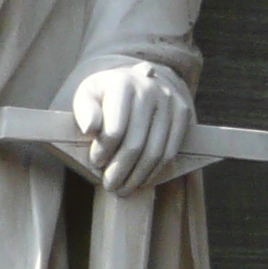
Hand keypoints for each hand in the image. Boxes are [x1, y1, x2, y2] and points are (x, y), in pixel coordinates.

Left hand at [71, 62, 192, 193]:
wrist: (137, 80)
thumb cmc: (106, 94)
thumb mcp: (87, 95)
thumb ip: (85, 111)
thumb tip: (90, 129)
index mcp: (123, 83)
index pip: (114, 130)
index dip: (103, 152)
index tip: (96, 162)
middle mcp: (150, 89)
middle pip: (135, 144)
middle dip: (120, 171)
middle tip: (110, 185)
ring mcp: (169, 101)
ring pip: (155, 152)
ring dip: (138, 176)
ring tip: (124, 188)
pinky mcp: (182, 112)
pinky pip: (170, 151)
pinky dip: (155, 171)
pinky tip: (142, 179)